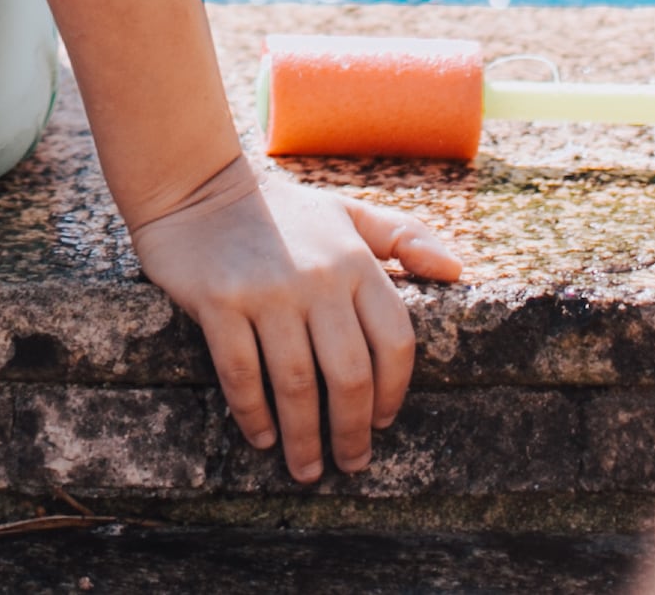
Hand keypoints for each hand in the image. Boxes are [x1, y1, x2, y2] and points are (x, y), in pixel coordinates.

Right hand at [123, 155, 465, 483]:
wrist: (196, 184)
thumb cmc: (282, 211)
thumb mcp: (348, 215)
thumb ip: (404, 239)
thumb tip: (458, 272)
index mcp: (355, 261)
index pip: (394, 341)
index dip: (393, 391)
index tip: (384, 422)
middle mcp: (317, 277)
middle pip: (348, 374)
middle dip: (352, 430)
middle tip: (350, 462)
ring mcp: (266, 290)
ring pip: (295, 384)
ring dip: (304, 437)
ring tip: (307, 468)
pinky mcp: (219, 301)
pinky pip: (241, 372)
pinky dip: (254, 414)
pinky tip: (262, 437)